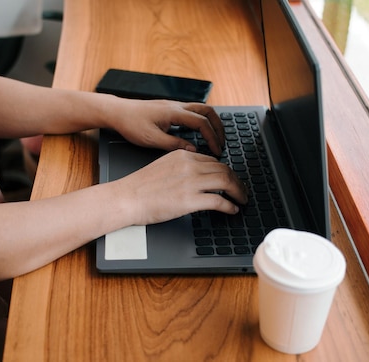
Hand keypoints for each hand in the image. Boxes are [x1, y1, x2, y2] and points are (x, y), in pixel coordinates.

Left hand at [109, 99, 224, 155]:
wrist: (117, 112)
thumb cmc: (130, 124)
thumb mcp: (151, 139)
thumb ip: (173, 145)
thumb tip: (192, 150)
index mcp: (174, 113)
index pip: (202, 123)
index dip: (212, 137)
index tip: (217, 150)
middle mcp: (177, 106)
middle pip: (208, 111)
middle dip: (218, 127)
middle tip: (223, 143)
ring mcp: (174, 106)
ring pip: (201, 109)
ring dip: (211, 123)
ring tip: (215, 138)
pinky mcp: (170, 109)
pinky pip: (192, 112)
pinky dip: (201, 121)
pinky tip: (199, 134)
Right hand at [112, 149, 247, 225]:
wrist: (126, 198)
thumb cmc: (140, 187)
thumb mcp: (163, 167)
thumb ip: (181, 168)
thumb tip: (196, 177)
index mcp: (182, 156)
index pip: (213, 160)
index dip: (226, 171)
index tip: (230, 179)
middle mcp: (189, 165)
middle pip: (224, 169)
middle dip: (237, 181)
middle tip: (241, 190)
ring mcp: (190, 182)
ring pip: (226, 181)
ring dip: (238, 192)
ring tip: (241, 200)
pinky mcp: (190, 200)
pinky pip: (219, 200)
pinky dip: (230, 206)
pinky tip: (231, 210)